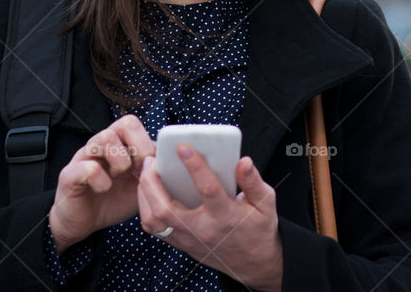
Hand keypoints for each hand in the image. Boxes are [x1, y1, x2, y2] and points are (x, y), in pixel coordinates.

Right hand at [49, 114, 154, 252]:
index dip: (148, 143)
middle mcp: (102, 144)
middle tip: (137, 169)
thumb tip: (168, 162)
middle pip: (125, 123)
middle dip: (139, 147)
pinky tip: (104, 188)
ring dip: (120, 160)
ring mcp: (85, 157)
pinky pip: (88, 167)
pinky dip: (101, 180)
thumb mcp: (140, 185)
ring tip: (118, 177)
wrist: (83, 222)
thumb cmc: (113, 200)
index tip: (149, 167)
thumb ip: (153, 172)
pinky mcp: (70, 174)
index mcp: (119, 144)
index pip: (136, 124)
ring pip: (105, 137)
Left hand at [137, 144, 282, 291]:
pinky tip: (149, 191)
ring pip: (154, 221)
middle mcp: (203, 229)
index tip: (183, 147)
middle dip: (152, 183)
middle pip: (166, 209)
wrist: (254, 263)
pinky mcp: (181, 244)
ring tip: (147, 173)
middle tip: (151, 161)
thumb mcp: (265, 203)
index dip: (195, 166)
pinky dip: (147, 208)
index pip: (208, 189)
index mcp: (226, 216)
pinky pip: (155, 229)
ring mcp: (189, 239)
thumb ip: (253, 182)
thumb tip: (244, 161)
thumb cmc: (259, 229)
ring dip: (145, 195)